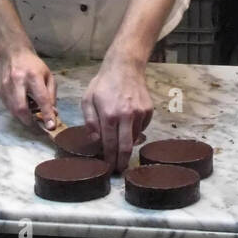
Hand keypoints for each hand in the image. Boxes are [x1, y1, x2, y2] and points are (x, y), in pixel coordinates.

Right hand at [0, 48, 57, 128]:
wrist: (12, 53)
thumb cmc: (33, 65)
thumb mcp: (47, 76)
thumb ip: (51, 95)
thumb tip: (52, 113)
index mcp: (33, 76)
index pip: (41, 99)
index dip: (47, 114)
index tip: (51, 127)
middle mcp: (17, 81)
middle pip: (21, 108)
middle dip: (30, 122)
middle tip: (38, 129)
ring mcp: (5, 86)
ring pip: (13, 110)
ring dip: (24, 118)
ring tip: (32, 118)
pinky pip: (8, 107)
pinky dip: (17, 112)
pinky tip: (24, 109)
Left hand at [82, 56, 153, 172]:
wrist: (125, 67)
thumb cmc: (103, 83)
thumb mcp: (88, 100)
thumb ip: (90, 121)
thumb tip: (95, 140)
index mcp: (109, 115)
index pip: (110, 145)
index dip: (109, 159)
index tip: (108, 168)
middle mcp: (126, 116)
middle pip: (126, 148)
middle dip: (122, 162)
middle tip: (119, 171)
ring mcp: (140, 114)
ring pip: (135, 138)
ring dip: (128, 145)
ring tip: (121, 147)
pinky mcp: (149, 111)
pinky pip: (142, 128)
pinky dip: (135, 131)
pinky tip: (128, 126)